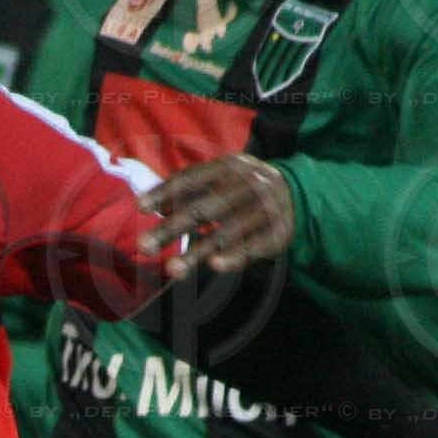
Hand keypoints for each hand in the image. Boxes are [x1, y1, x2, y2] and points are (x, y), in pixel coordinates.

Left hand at [138, 155, 295, 275]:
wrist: (298, 193)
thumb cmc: (243, 190)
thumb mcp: (220, 181)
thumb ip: (190, 192)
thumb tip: (155, 206)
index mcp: (229, 167)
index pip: (192, 179)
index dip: (165, 192)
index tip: (139, 207)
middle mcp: (247, 185)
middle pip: (205, 209)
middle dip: (173, 228)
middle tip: (144, 247)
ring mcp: (265, 209)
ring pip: (227, 232)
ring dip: (198, 252)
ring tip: (172, 270)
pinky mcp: (278, 233)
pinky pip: (255, 247)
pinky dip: (236, 257)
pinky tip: (215, 267)